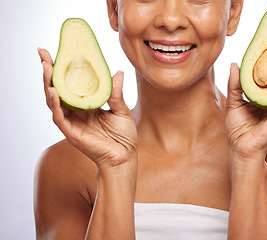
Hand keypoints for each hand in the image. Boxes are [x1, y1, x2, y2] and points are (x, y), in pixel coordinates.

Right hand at [38, 48, 136, 169]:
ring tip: (46, 67)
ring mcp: (72, 122)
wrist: (125, 157)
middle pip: (58, 89)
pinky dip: (55, 104)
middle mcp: (76, 112)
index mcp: (86, 105)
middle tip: (43, 53)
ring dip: (48, 83)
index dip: (63, 69)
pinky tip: (53, 90)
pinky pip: (59, 117)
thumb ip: (116, 93)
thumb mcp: (121, 110)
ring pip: (54, 101)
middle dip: (49, 71)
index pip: (71, 84)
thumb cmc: (123, 136)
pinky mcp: (72, 133)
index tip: (58, 51)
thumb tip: (118, 72)